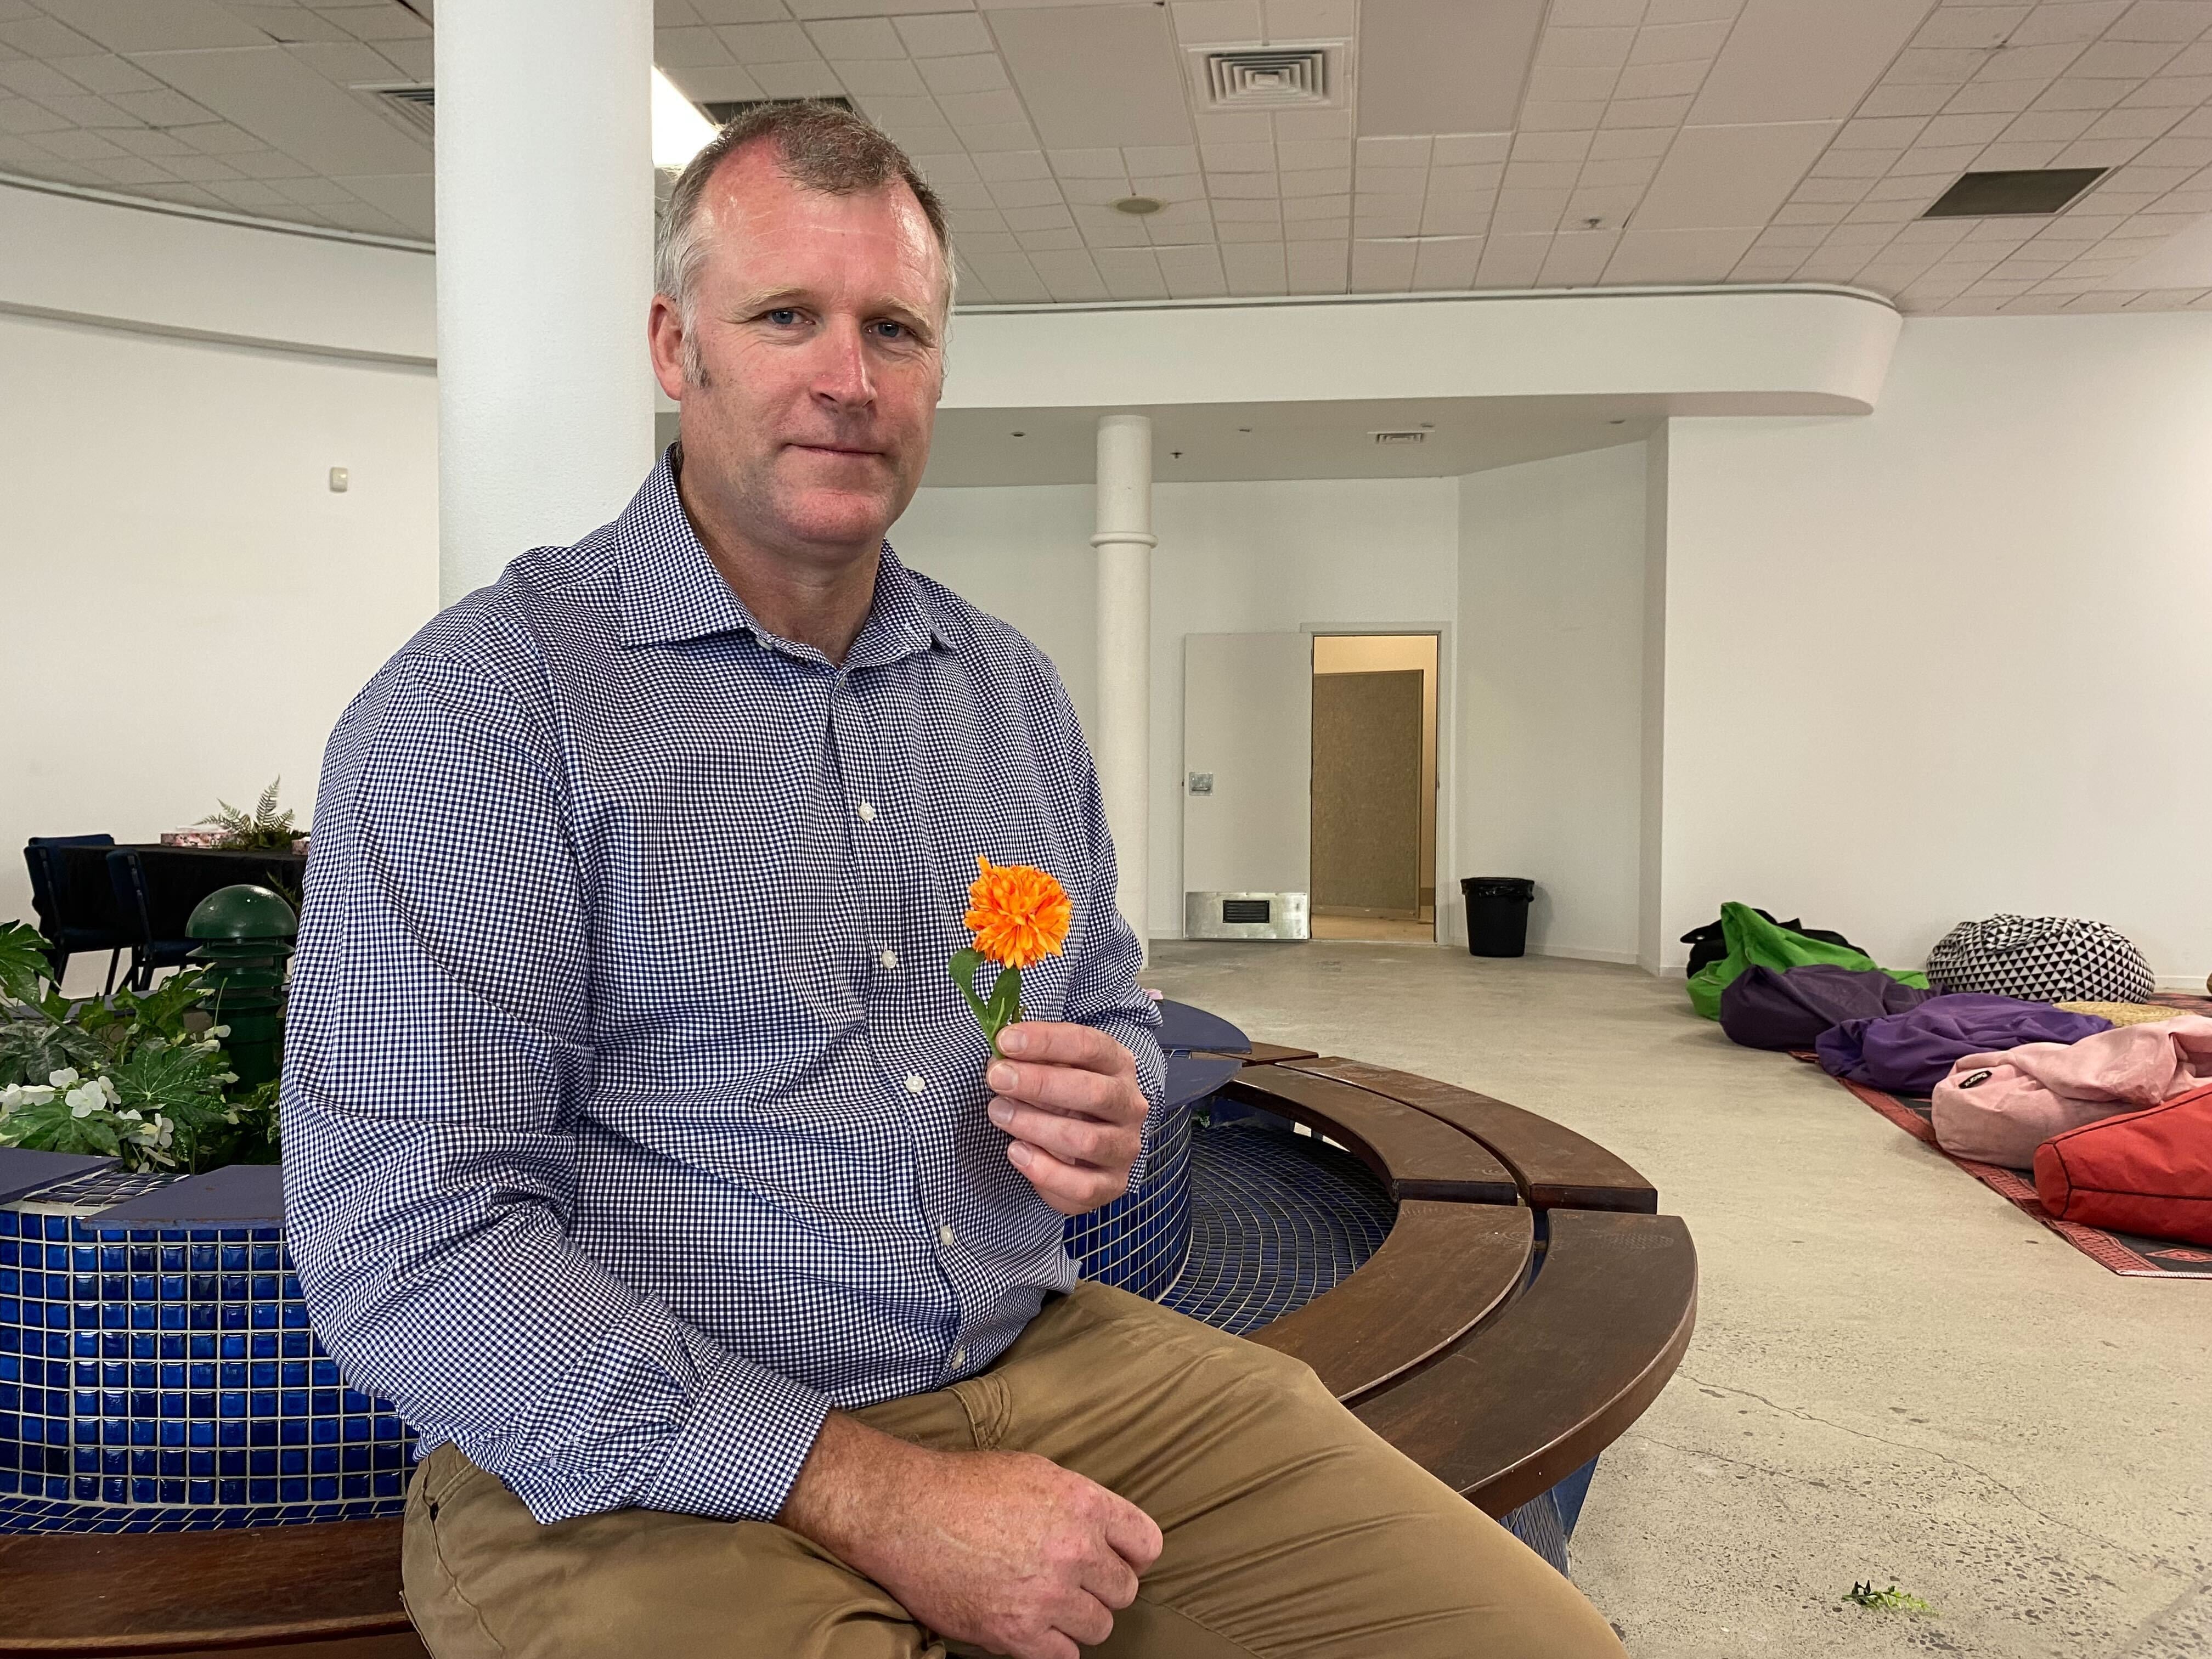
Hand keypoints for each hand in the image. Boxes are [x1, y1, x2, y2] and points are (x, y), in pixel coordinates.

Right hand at [779, 1413, 1162, 1658]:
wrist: (906, 1514)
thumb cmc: (966, 1486)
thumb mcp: (1037, 1472)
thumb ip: (1081, 1504)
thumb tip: (1109, 1535)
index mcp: (1083, 1504)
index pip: (1147, 1544)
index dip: (1131, 1554)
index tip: (1114, 1558)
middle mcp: (1074, 1550)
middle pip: (1124, 1590)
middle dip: (1101, 1587)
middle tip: (1070, 1579)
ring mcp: (1047, 1596)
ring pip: (1099, 1627)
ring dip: (1078, 1618)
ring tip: (1046, 1600)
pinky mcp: (1017, 1634)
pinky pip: (1066, 1657)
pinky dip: (1053, 1646)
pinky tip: (1032, 1624)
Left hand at [985, 1023, 1147, 1215]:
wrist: (1085, 1152)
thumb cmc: (1063, 1100)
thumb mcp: (1052, 1072)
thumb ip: (1031, 1061)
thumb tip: (999, 1056)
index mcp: (1118, 1065)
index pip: (1089, 1046)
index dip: (1046, 1041)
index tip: (1006, 1041)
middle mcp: (1129, 1105)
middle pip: (1093, 1092)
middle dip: (1039, 1083)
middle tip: (997, 1078)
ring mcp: (1124, 1147)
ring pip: (1086, 1140)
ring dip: (1034, 1125)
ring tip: (998, 1113)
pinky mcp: (1112, 1185)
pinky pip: (1081, 1186)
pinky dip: (1043, 1170)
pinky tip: (1016, 1152)